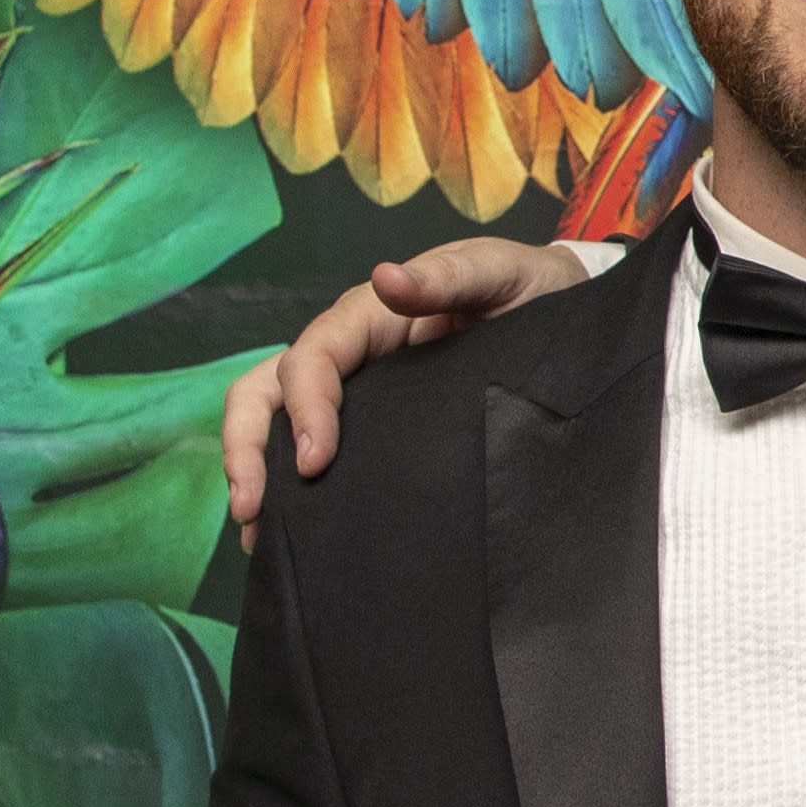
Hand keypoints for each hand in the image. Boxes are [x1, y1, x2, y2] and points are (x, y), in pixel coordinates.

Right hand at [220, 238, 586, 527]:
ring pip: (276, 421)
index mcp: (371, 316)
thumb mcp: (498, 273)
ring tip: (255, 533)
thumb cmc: (528, 287)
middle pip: (268, 389)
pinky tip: (289, 533)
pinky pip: (315, 447)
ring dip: (256, 470)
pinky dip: (290, 485)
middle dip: (246, 445)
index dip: (303, 407)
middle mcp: (351, 353)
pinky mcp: (375, 424)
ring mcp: (359, 390)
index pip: (313, 357)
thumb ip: (448, 279)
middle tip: (251, 508)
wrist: (559, 309)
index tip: (313, 462)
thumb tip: (385, 279)